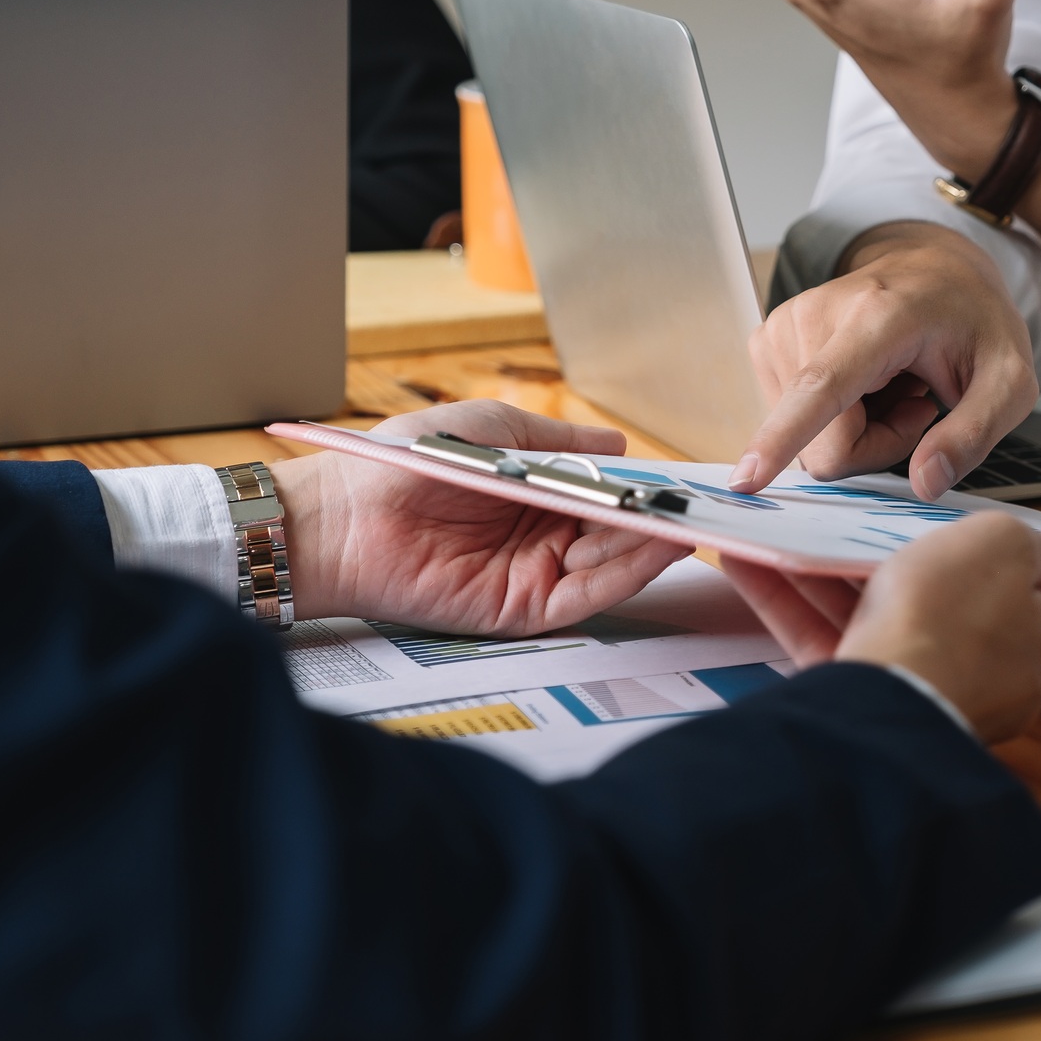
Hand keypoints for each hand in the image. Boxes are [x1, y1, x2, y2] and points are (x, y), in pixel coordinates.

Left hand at [270, 401, 691, 634]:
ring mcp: (532, 575)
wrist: (344, 514)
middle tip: (696, 508)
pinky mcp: (520, 610)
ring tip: (685, 524)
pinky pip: (585, 598)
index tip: (682, 481)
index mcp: (532, 494)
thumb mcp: (490, 430)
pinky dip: (624, 576)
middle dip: (654, 522)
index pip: (601, 496)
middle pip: (613, 534)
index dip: (641, 491)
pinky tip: (653, 551)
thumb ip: (556, 440)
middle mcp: (538, 537)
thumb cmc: (404, 462)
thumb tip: (618, 445)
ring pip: (608, 566)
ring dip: (648, 547)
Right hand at [722, 511, 1040, 743]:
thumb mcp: (1003, 544)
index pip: (1038, 594)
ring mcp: (925, 690)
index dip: (1004, 558)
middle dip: (902, 563)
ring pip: (874, 618)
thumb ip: (1021, 540)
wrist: (885, 698)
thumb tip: (1040, 549)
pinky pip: (827, 643)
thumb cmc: (951, 619)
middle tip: (871, 524)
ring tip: (798, 530)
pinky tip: (755, 564)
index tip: (969, 532)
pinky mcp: (867, 704)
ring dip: (830, 574)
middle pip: (946, 604)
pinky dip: (792, 603)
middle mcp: (990, 675)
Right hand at [730, 221, 1038, 498]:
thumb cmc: (973, 322)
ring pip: (808, 440)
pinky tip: (867, 381)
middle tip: (916, 399)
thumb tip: (924, 483)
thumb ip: (975, 433)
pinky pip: (795, 421)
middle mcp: (814, 316)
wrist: (935, 269)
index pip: (821, 389)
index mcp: (877, 317)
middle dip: (874, 444)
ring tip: (894, 383)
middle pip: (825, 443)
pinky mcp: (767, 341)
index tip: (746, 479)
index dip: (784, 438)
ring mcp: (782, 326)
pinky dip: (835, 416)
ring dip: (857, 429)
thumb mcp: (1011, 379)